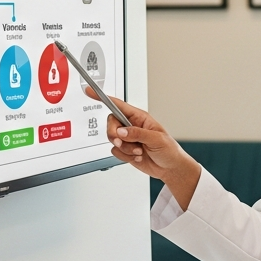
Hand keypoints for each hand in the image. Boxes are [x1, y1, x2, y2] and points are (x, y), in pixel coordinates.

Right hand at [86, 87, 201, 207]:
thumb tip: (121, 131)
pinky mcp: (126, 150)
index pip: (118, 105)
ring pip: (113, 139)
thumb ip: (137, 133)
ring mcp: (128, 139)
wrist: (170, 168)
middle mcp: (132, 126)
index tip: (90, 92)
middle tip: (125, 142)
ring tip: (139, 151)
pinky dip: (125, 156)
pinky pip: (115, 151)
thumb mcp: (156, 139)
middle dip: (116, 135)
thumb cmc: (169, 150)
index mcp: (140, 118)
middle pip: (111, 124)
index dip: (103, 98)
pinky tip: (137, 156)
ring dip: (125, 149)